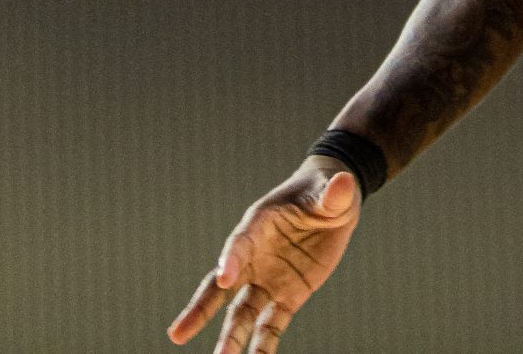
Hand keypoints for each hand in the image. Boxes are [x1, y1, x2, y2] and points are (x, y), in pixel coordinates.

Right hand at [167, 162, 361, 353]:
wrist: (332, 206)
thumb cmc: (325, 193)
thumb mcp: (334, 192)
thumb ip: (334, 194)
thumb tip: (343, 185)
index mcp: (259, 225)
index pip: (239, 244)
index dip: (230, 260)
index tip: (223, 279)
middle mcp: (254, 256)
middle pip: (221, 287)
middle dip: (201, 309)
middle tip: (178, 333)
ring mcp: (268, 279)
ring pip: (241, 313)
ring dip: (231, 337)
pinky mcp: (287, 296)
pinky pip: (271, 325)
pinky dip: (263, 346)